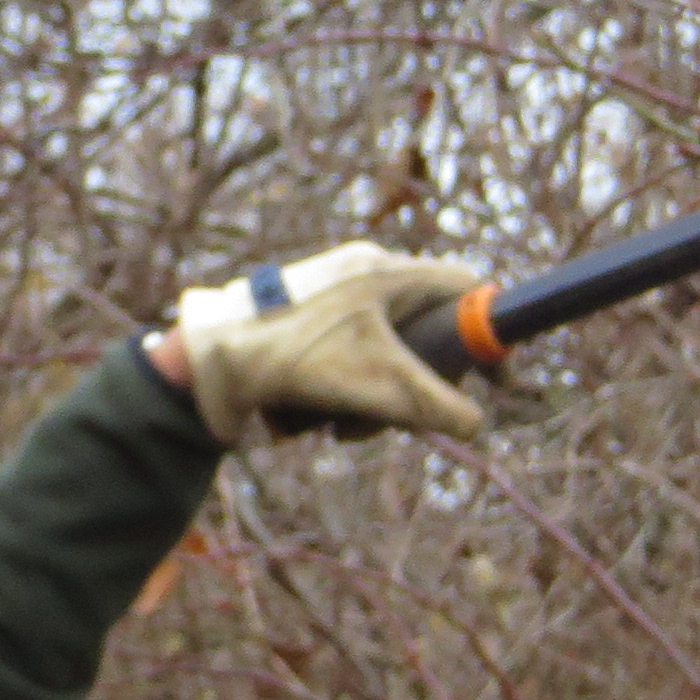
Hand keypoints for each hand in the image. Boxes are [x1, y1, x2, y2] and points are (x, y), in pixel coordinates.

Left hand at [169, 242, 485, 446]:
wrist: (202, 364)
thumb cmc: (293, 358)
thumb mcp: (379, 387)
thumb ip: (438, 407)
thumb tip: (477, 424)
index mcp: (385, 272)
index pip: (463, 287)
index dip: (486, 332)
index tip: (497, 378)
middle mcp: (359, 280)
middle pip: (421, 336)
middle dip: (410, 389)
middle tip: (397, 417)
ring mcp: (327, 305)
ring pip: (377, 362)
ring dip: (364, 405)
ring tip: (335, 426)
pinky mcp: (299, 332)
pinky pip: (337, 368)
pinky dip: (328, 400)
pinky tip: (301, 420)